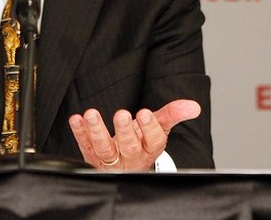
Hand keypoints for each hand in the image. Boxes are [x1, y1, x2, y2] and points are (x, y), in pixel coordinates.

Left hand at [68, 99, 200, 170]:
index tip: (144, 113)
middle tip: (121, 114)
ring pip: (104, 149)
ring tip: (91, 114)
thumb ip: (173, 114)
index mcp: (150, 149)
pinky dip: (80, 133)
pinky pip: (85, 146)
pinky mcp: (92, 156)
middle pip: (129, 147)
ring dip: (97, 131)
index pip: (153, 140)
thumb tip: (194, 106)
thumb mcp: (159, 127)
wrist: (125, 163)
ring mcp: (111, 159)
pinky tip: (76, 120)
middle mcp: (131, 157)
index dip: (149, 128)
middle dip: (125, 131)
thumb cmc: (142, 141)